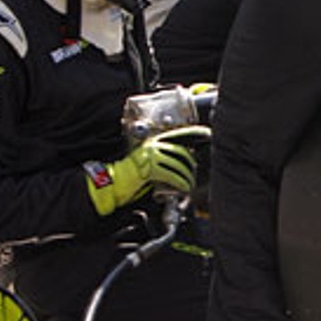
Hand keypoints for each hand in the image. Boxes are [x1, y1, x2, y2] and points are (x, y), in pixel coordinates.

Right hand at [84, 126, 211, 215]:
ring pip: (178, 165)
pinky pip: (171, 175)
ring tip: (190, 184)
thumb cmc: (131, 176)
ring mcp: (151, 157)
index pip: (177, 135)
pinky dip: (180, 182)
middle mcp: (153, 146)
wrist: (114, 184)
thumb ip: (164, 159)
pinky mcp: (150, 169)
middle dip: (190, 164)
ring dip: (187, 176)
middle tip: (194, 174)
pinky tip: (184, 187)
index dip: (194, 133)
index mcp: (153, 143)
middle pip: (181, 152)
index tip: (206, 132)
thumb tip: (183, 163)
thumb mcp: (149, 162)